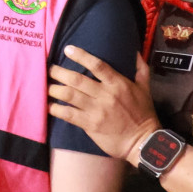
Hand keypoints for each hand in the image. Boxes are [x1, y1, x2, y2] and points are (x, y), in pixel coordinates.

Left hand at [48, 47, 160, 163]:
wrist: (142, 141)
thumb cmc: (143, 114)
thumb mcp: (145, 88)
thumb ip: (140, 68)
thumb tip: (134, 51)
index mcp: (118, 84)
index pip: (97, 65)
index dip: (81, 56)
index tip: (68, 49)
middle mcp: (105, 95)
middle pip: (77, 80)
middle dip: (59, 72)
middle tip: (50, 69)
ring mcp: (96, 110)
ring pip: (69, 95)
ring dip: (54, 89)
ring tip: (47, 86)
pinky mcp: (90, 125)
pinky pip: (69, 115)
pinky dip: (56, 109)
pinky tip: (49, 106)